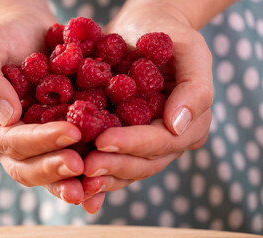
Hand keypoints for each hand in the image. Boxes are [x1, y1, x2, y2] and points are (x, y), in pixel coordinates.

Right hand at [0, 7, 85, 203]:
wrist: (29, 34)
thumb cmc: (5, 37)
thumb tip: (7, 118)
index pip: (11, 141)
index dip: (40, 141)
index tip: (71, 133)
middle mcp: (7, 142)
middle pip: (26, 167)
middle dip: (54, 169)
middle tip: (81, 166)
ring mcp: (31, 145)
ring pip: (46, 172)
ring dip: (68, 181)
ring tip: (92, 185)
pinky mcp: (52, 141)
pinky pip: (65, 159)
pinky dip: (81, 175)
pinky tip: (101, 179)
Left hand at [80, 0, 212, 212]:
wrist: (140, 28)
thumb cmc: (166, 33)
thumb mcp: (189, 49)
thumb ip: (194, 88)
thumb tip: (178, 126)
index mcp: (191, 124)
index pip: (163, 141)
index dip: (134, 144)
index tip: (104, 141)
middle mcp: (168, 140)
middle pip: (143, 163)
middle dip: (114, 166)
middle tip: (86, 167)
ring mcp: (144, 143)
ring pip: (125, 169)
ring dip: (101, 176)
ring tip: (74, 179)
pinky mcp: (122, 138)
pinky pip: (108, 158)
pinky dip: (92, 171)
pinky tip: (72, 178)